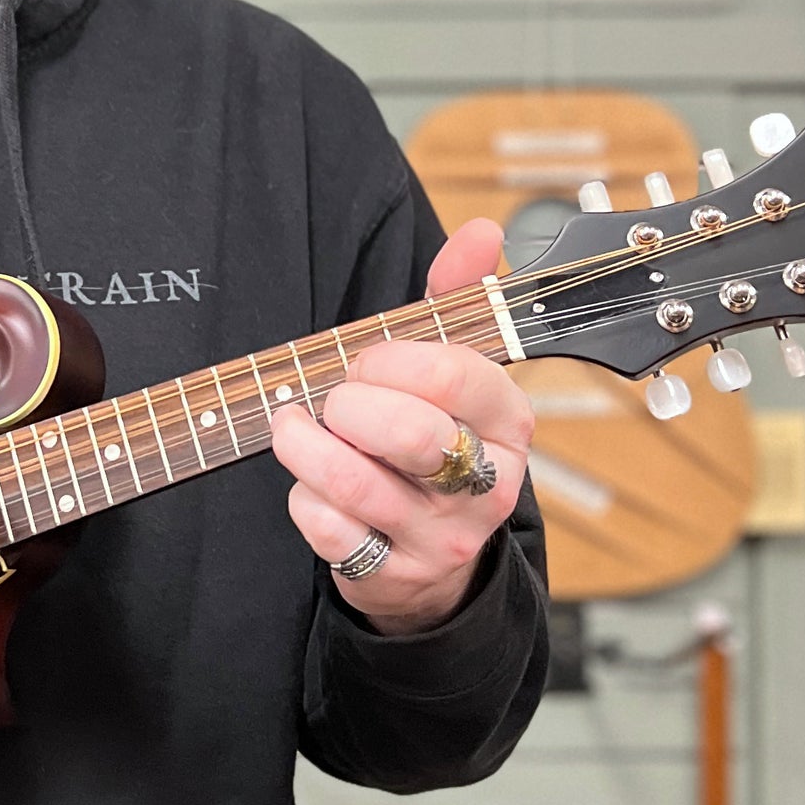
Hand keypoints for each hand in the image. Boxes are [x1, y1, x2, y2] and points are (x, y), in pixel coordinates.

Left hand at [270, 218, 533, 633]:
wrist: (433, 556)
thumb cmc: (433, 438)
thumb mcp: (453, 369)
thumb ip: (461, 297)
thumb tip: (483, 229)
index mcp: (510, 424)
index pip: (455, 374)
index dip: (391, 358)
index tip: (365, 360)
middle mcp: (486, 485)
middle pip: (408, 433)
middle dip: (348, 403)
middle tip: (332, 398)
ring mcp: (441, 537)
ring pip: (355, 482)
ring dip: (304, 445)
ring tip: (294, 426)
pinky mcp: (392, 575)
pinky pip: (328, 528)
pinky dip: (302, 496)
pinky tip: (310, 483)